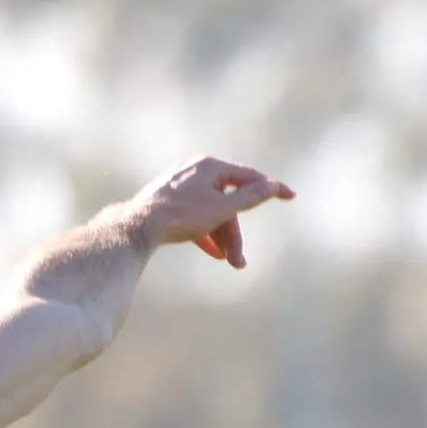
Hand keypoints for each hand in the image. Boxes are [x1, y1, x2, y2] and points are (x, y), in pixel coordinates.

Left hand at [127, 156, 295, 269]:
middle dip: (234, 232)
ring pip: (210, 209)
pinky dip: (203, 230)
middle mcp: (195, 168)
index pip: (249, 177)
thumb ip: (250, 198)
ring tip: (226, 260)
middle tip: (239, 262)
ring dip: (220, 235)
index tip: (290, 196)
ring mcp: (180, 182)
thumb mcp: (222, 209)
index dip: (271, 189)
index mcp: (211, 165)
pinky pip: (194, 213)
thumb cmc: (180, 216)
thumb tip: (274, 186)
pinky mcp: (168, 197)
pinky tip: (210, 250)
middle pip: (227, 201)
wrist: (137, 226)